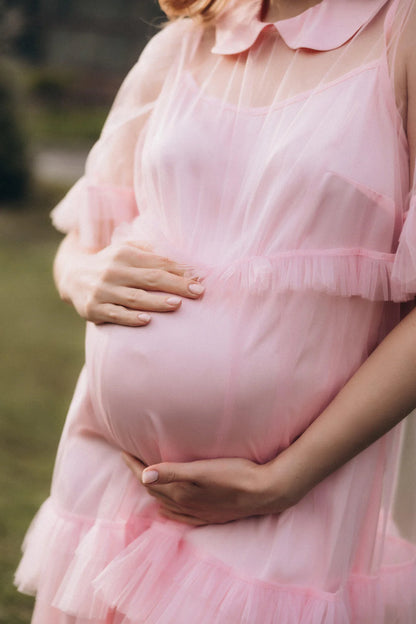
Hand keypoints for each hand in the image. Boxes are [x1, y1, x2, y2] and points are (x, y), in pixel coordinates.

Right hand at [54, 232, 204, 325]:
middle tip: (198, 292)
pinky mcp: (93, 309)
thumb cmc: (111, 264)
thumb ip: (150, 252)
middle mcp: (112, 271)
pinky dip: (131, 318)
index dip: (180, 271)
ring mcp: (102, 291)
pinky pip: (116, 315)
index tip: (200, 279)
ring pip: (135, 298)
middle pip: (150, 279)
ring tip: (177, 304)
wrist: (72, 277)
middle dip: (176, 285)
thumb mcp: (126, 250)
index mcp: (124, 253)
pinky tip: (147, 320)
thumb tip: (184, 261)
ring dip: (157, 302)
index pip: (157, 262)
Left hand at [122, 453, 294, 525]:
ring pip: (166, 503)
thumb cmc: (235, 475)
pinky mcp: (210, 515)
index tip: (124, 452)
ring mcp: (199, 513)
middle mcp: (186, 506)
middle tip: (133, 459)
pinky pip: (180, 515)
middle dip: (141, 476)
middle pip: (154, 491)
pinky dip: (169, 508)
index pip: (148, 480)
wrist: (265, 492)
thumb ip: (173, 473)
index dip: (134, 466)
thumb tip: (144, 474)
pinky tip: (170, 505)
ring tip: (147, 477)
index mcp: (181, 494)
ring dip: (154, 491)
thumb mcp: (202, 470)